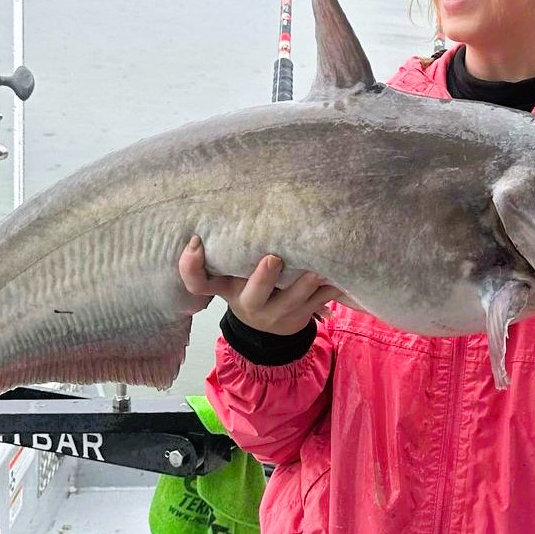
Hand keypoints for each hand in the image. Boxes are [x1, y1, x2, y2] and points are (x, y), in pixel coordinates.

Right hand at [177, 235, 341, 335]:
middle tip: (273, 258)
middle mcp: (250, 304)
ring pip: (293, 301)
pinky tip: (342, 271)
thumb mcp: (231, 273)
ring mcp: (279, 313)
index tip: (196, 241)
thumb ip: (226, 250)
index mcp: (228, 289)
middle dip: (263, 278)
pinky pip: (321, 301)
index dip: (191, 266)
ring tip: (318, 266)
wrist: (271, 328)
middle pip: (253, 296)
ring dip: (307, 283)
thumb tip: (220, 205)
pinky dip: (332, 287)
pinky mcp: (304, 314)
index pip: (199, 283)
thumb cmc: (250, 286)